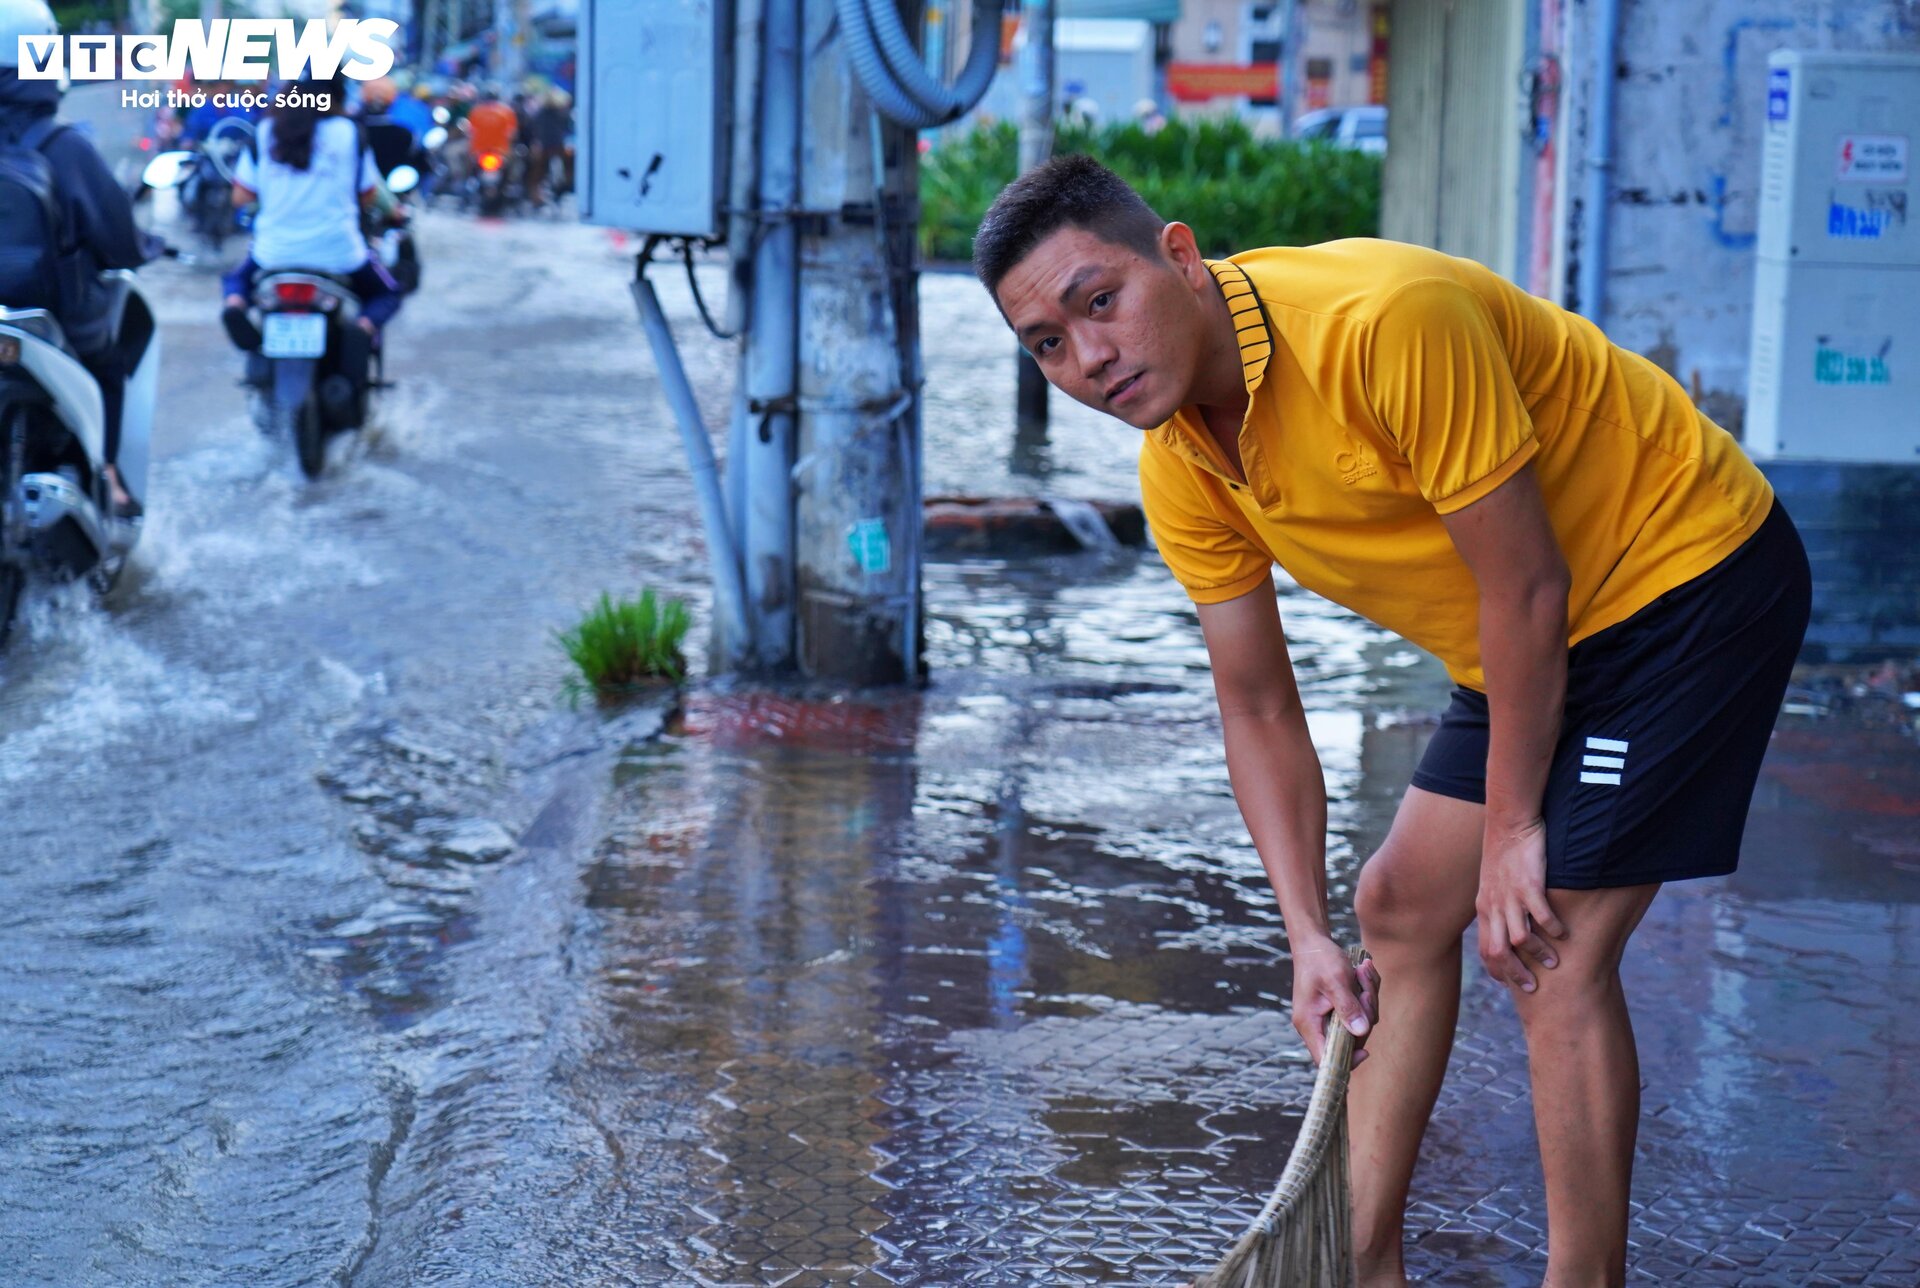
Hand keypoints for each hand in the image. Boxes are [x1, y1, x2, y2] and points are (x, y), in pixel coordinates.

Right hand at [1290, 938, 1379, 1067]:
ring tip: (1363, 972)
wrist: (1314, 941)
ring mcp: (1328, 1017)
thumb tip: (1361, 1032)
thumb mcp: (1335, 981)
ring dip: (1368, 998)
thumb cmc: (1320, 959)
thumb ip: (1347, 1007)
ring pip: (1359, 1024)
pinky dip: (1366, 992)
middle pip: (1350, 1040)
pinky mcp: (1339, 1009)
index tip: (1365, 1052)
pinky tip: (1363, 972)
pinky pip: (1360, 1011)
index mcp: (1309, 1023)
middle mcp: (1317, 1024)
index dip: (1345, 1060)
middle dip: (1365, 1015)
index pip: (1325, 1057)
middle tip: (1366, 992)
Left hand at [1475, 818, 1566, 991]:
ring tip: (1554, 962)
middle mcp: (1493, 906)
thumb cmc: (1504, 852)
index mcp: (1484, 908)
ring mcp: (1510, 896)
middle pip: (1498, 952)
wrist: (1509, 821)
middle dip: (1516, 974)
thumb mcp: (1493, 883)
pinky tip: (1564, 933)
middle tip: (1534, 987)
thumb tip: (1507, 924)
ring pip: (1519, 939)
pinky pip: (1541, 916)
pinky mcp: (1529, 884)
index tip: (1512, 983)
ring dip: (1538, 955)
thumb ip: (1498, 904)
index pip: (1485, 949)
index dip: (1498, 971)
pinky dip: (1554, 929)